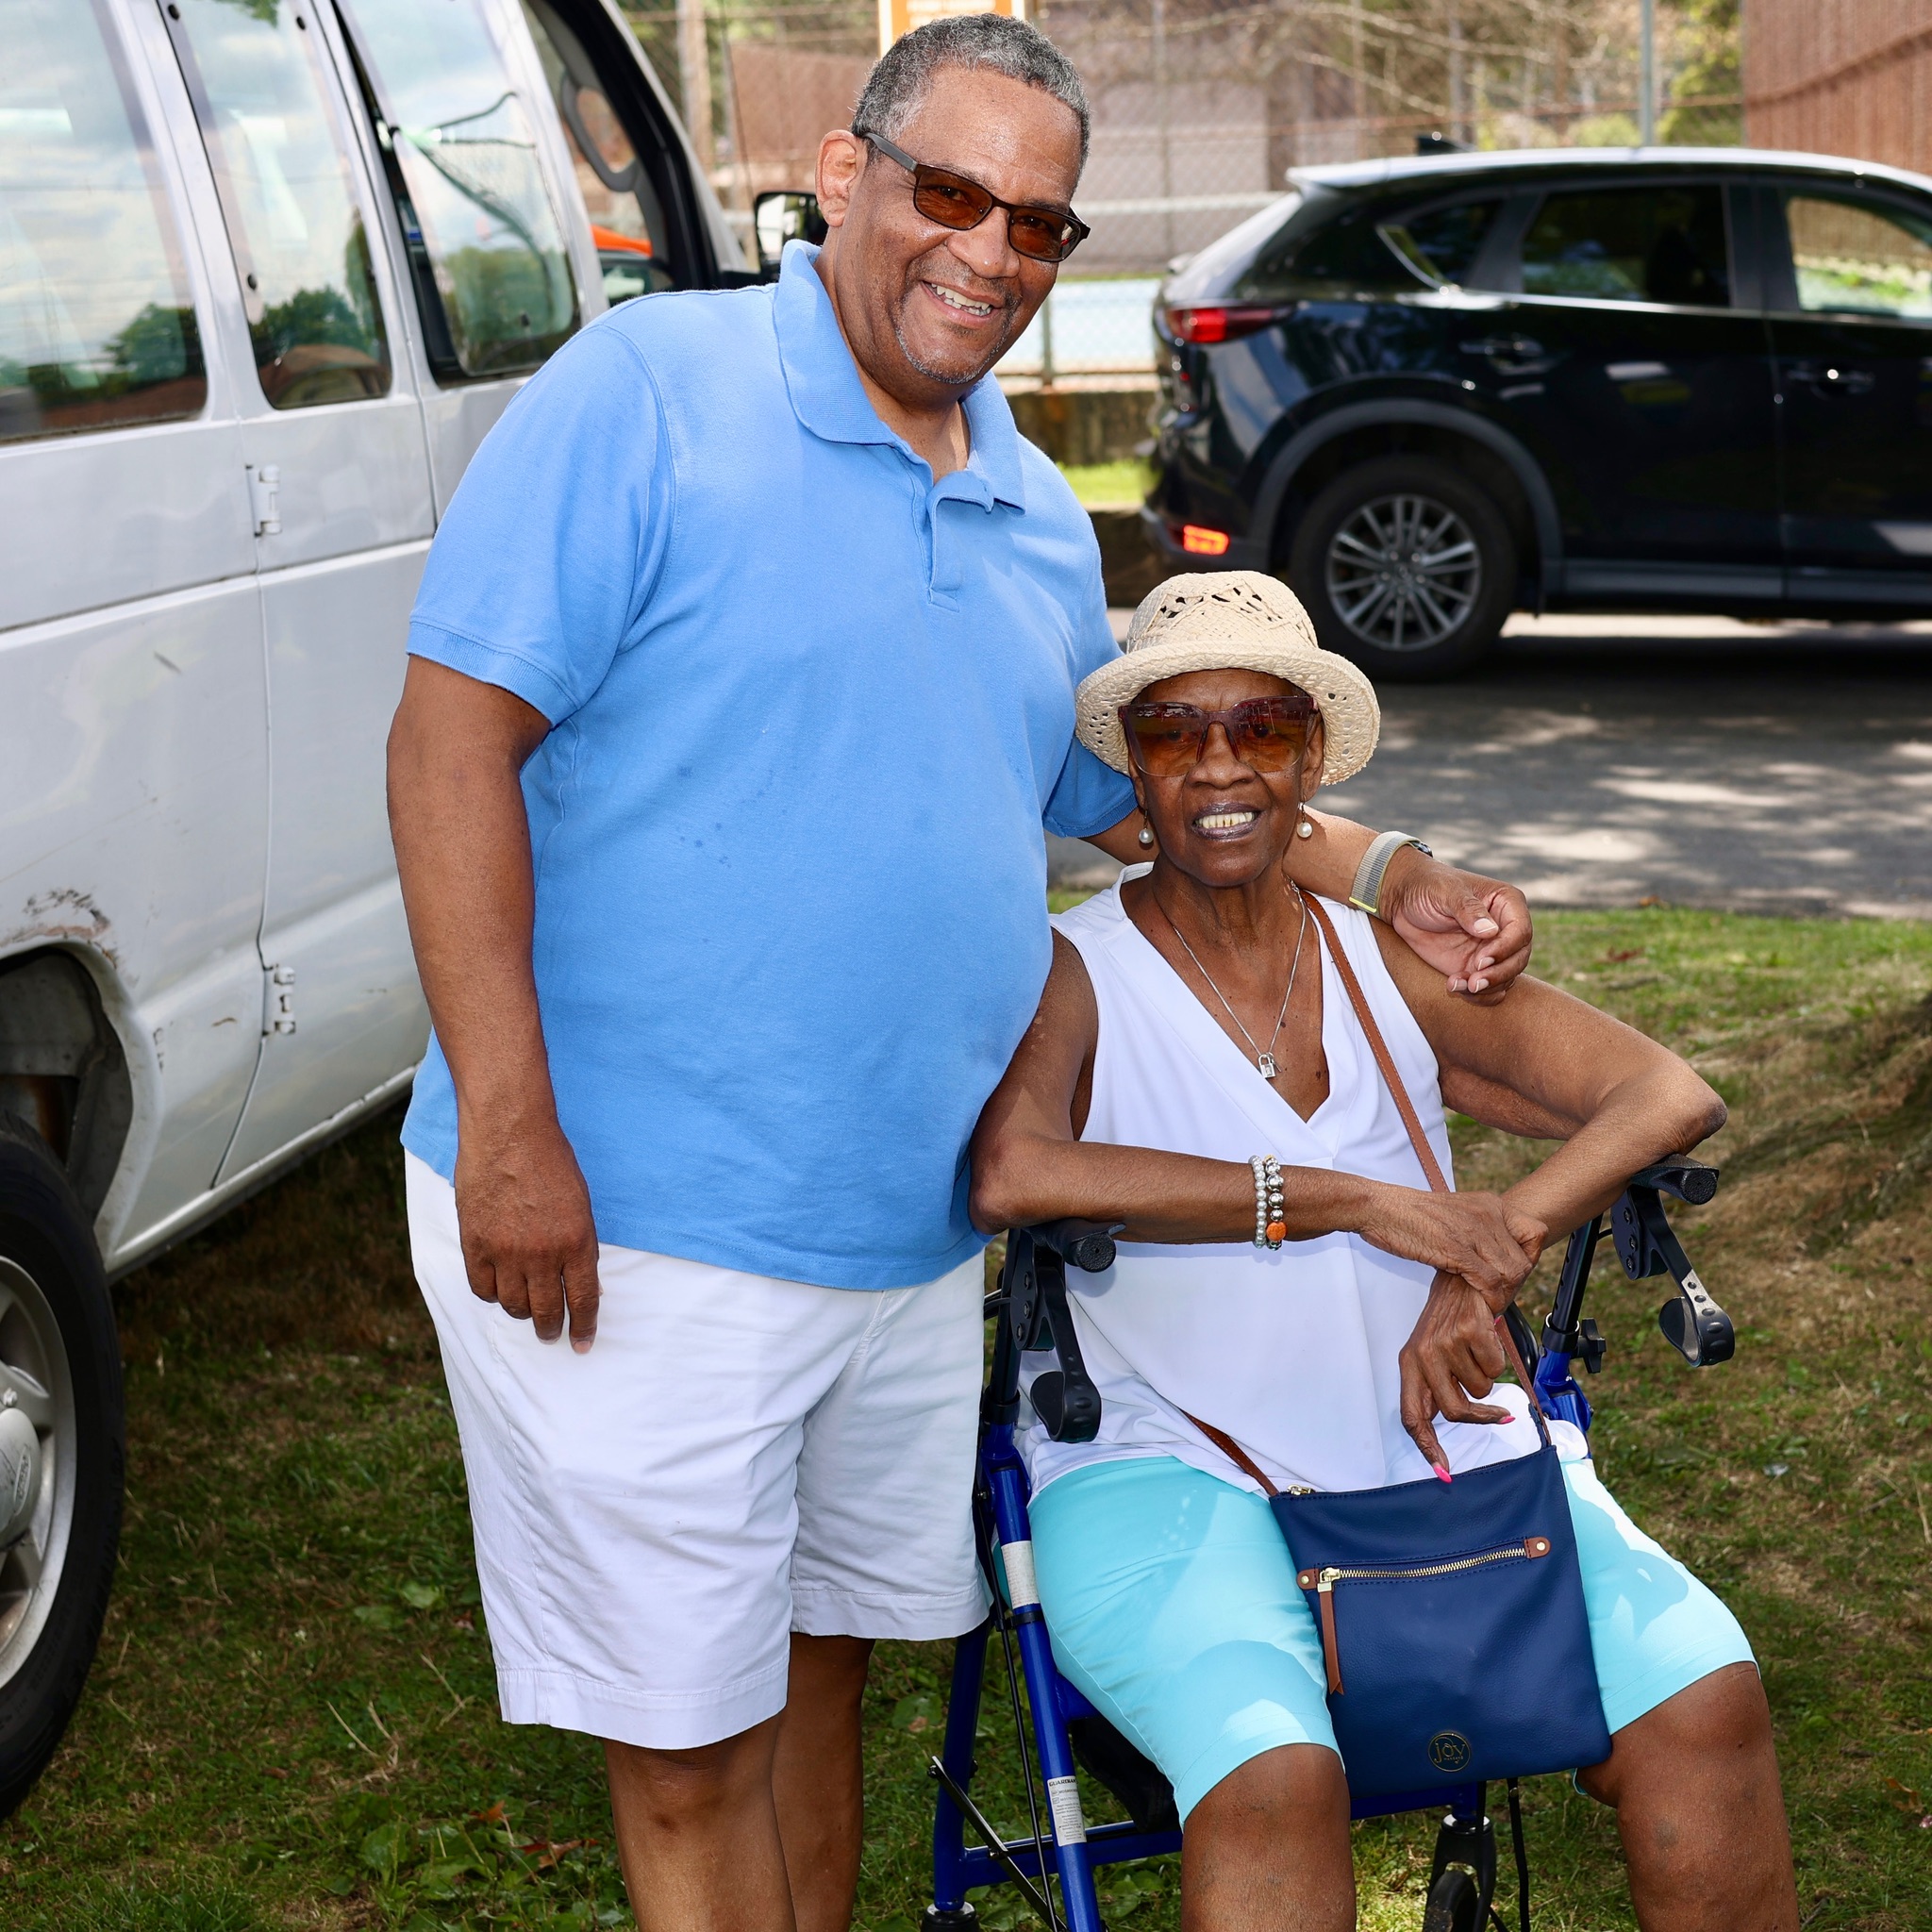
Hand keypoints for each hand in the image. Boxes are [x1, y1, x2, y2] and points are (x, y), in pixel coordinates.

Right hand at [453, 1111, 600, 1351]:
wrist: (509, 1133)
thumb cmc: (551, 1162)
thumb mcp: (581, 1205)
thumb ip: (580, 1245)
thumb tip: (582, 1282)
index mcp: (577, 1243)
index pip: (583, 1300)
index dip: (583, 1327)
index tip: (581, 1343)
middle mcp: (542, 1254)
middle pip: (546, 1310)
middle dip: (550, 1328)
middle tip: (550, 1333)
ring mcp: (506, 1252)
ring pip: (513, 1304)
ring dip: (521, 1311)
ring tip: (525, 1308)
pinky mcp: (474, 1245)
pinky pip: (482, 1288)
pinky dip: (492, 1294)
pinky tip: (498, 1287)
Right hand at [1354, 1183, 1545, 1306]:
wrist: (1380, 1208)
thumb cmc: (1411, 1216)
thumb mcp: (1457, 1215)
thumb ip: (1479, 1231)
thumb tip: (1495, 1260)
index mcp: (1490, 1203)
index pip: (1535, 1233)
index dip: (1529, 1258)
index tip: (1511, 1274)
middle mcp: (1488, 1213)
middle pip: (1523, 1259)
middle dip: (1514, 1284)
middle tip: (1497, 1296)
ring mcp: (1474, 1230)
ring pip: (1511, 1273)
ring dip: (1503, 1295)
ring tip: (1489, 1302)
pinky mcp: (1457, 1248)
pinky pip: (1489, 1281)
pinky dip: (1489, 1298)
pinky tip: (1479, 1302)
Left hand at [1379, 848, 1531, 1001]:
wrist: (1403, 901)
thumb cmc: (1427, 886)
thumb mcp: (1445, 891)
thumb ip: (1467, 908)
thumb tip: (1490, 931)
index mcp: (1507, 903)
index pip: (1521, 931)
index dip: (1505, 949)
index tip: (1481, 960)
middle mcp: (1505, 929)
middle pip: (1519, 959)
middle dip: (1498, 975)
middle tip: (1473, 982)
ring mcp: (1493, 950)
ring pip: (1507, 978)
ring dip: (1486, 989)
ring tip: (1457, 986)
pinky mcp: (1476, 967)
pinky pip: (1489, 989)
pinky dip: (1477, 996)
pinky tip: (1453, 987)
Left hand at [1399, 1273, 1511, 1469]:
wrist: (1465, 1277)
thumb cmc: (1451, 1319)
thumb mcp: (1430, 1351)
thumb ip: (1433, 1385)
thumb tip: (1440, 1424)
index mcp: (1409, 1364)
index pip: (1412, 1415)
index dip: (1427, 1446)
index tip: (1443, 1470)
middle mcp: (1422, 1356)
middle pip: (1453, 1411)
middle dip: (1480, 1416)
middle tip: (1499, 1413)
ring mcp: (1445, 1344)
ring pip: (1480, 1389)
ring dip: (1488, 1376)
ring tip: (1479, 1351)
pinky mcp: (1469, 1332)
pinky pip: (1495, 1368)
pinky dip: (1498, 1359)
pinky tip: (1487, 1338)